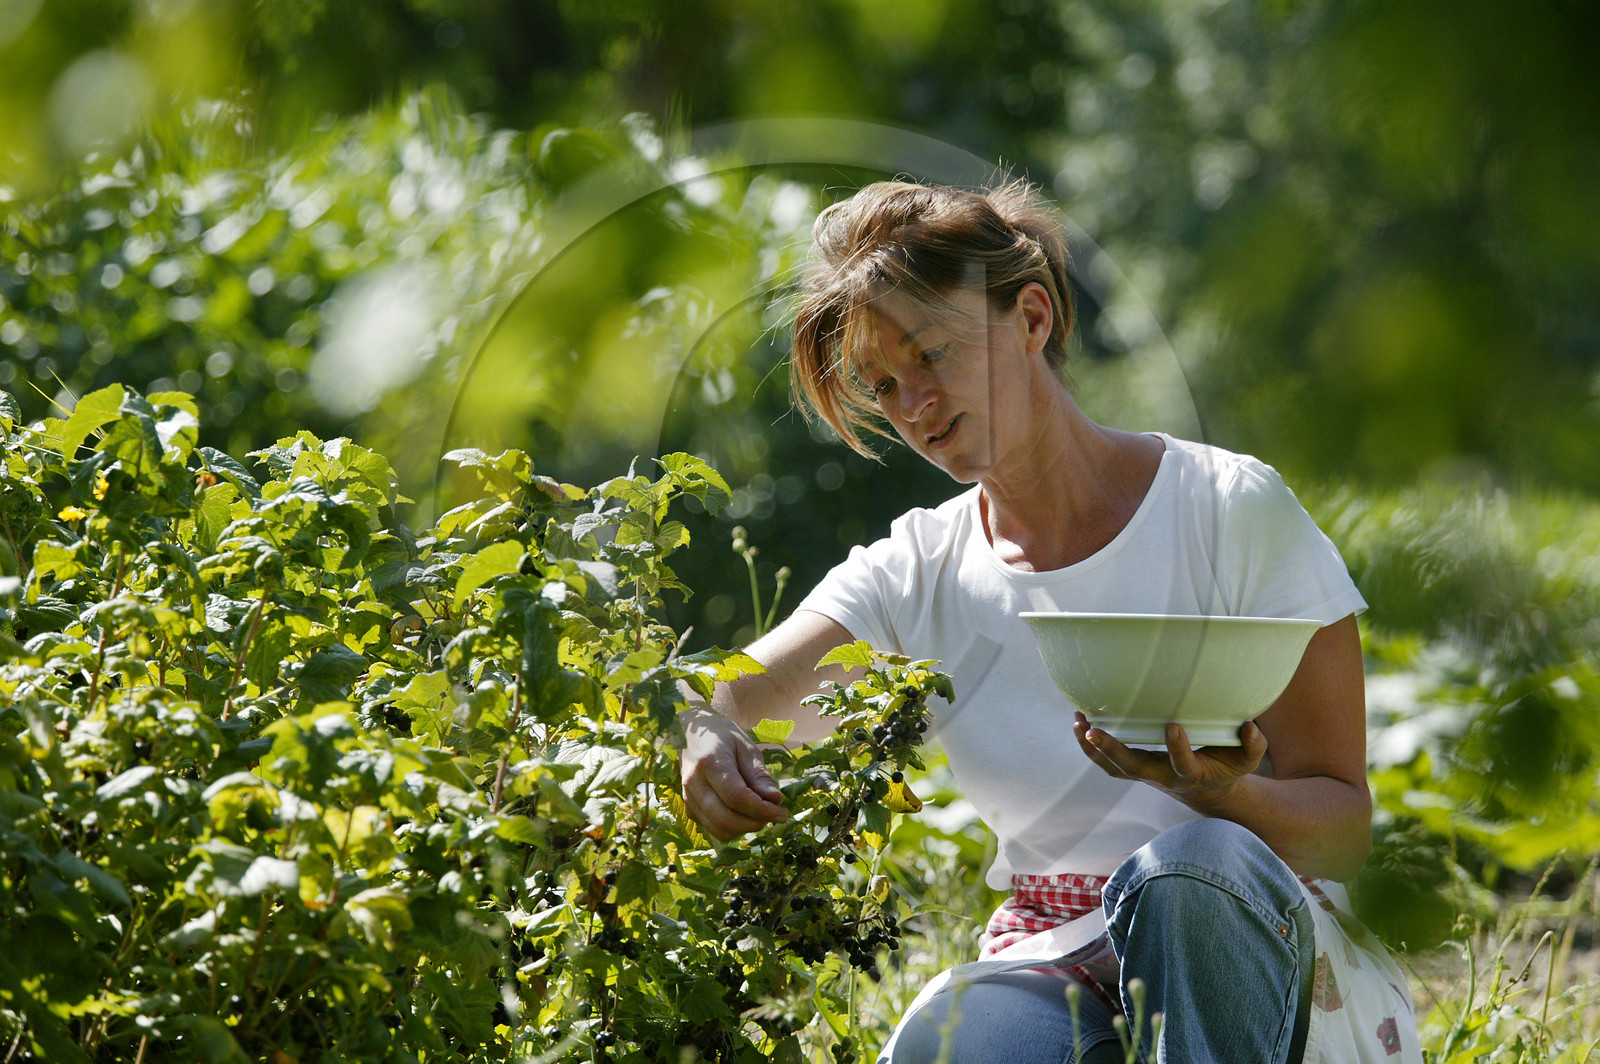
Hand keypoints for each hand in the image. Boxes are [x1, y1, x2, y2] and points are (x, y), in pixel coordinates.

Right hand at [680, 706, 789, 840]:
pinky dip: (733, 828)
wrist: (692, 733)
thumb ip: (759, 775)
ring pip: (719, 830)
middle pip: (725, 819)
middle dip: (754, 823)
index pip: (736, 797)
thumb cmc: (724, 736)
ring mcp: (688, 798)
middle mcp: (694, 784)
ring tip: (759, 814)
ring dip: (744, 829)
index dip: (762, 810)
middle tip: (773, 815)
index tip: (782, 813)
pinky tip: (744, 813)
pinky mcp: (689, 808)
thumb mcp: (746, 747)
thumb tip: (776, 801)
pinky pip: (713, 828)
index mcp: (710, 763)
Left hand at [1072, 710, 1267, 813]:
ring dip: (1092, 748)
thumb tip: (1250, 727)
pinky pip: (1106, 764)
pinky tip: (1080, 725)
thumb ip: (1253, 744)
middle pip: (1131, 768)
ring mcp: (1144, 775)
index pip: (1182, 764)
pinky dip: (1090, 748)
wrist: (1208, 791)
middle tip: (1094, 730)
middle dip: (1112, 750)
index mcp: (1190, 774)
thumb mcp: (1246, 759)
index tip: (1174, 726)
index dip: (1177, 749)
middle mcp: (1162, 777)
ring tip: (1078, 722)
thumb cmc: (1226, 769)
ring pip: (1112, 768)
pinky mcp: (1133, 770)